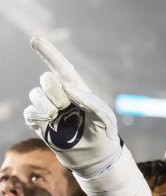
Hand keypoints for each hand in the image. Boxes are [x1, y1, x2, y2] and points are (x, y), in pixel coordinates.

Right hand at [23, 37, 121, 176]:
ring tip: (60, 117)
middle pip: (46, 79)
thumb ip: (89, 99)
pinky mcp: (38, 122)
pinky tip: (49, 121)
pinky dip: (38, 115)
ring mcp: (48, 107)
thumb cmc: (103, 133)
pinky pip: (30, 111)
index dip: (48, 53)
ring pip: (36, 94)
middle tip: (67, 105)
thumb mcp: (105, 116)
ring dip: (49, 105)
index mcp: (77, 88)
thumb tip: (67, 87)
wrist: (94, 156)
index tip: (34, 39)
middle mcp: (60, 95)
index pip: (61, 67)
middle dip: (56, 90)